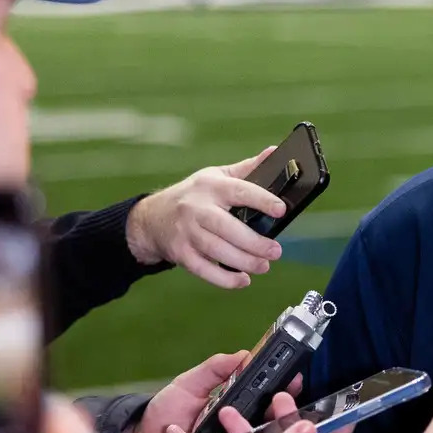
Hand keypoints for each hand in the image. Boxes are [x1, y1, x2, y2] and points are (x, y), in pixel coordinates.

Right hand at [126, 148, 286, 288]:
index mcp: (210, 186)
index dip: (262, 200)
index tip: (281, 210)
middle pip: (227, 227)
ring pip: (217, 250)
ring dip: (243, 262)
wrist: (151, 217)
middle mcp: (196, 208)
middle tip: (275, 251)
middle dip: (254, 243)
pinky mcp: (180, 253)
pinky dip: (224, 279)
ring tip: (263, 266)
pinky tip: (243, 280)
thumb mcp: (217, 177)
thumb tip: (274, 152)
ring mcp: (186, 232)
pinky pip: (203, 270)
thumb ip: (248, 168)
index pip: (239, 190)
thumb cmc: (194, 195)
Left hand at [127, 352, 304, 432]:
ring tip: (221, 416)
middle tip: (269, 405)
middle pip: (267, 432)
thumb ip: (214, 369)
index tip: (293, 382)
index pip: (269, 407)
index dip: (284, 397)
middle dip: (272, 418)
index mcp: (237, 416)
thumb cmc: (162, 416)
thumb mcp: (188, 386)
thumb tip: (243, 354)